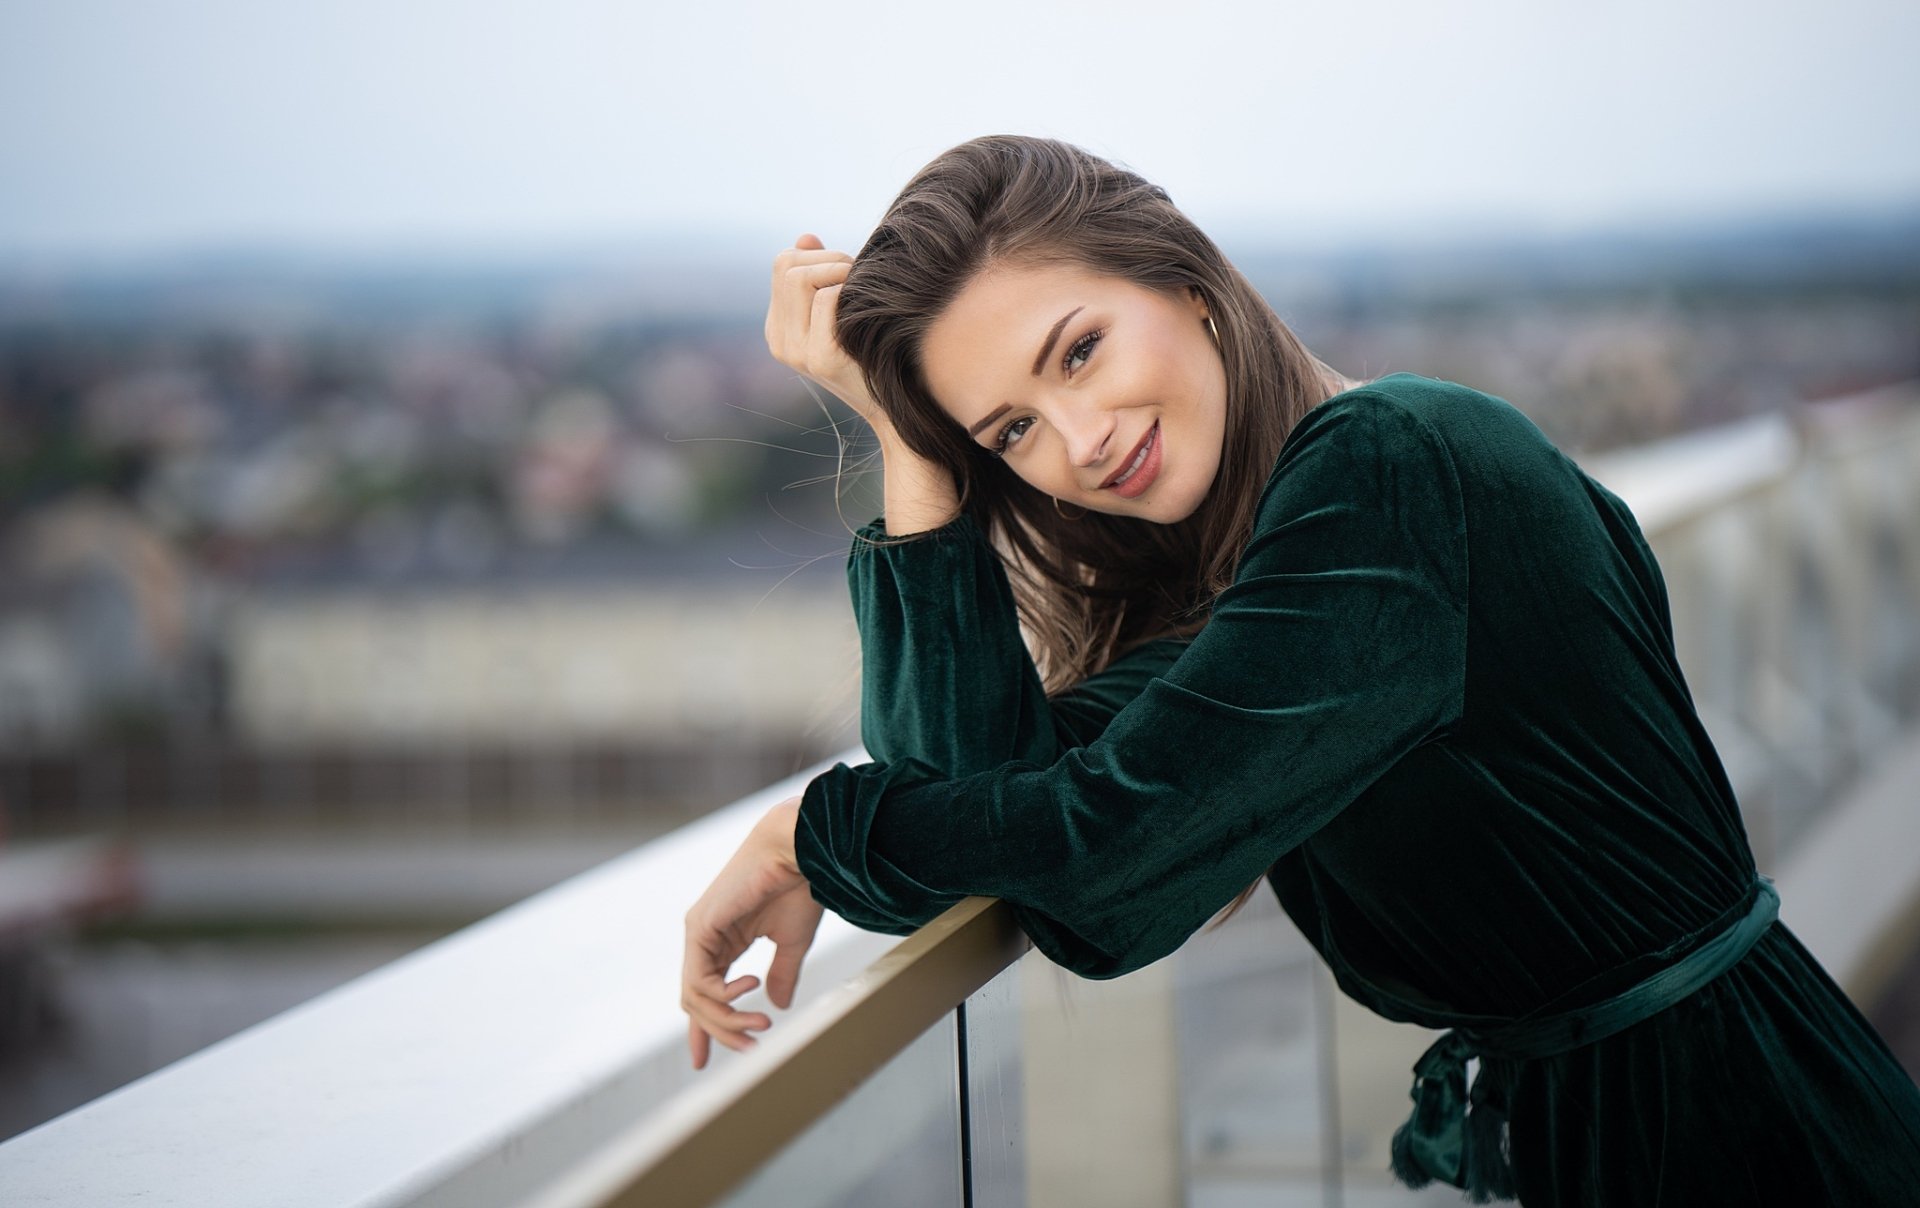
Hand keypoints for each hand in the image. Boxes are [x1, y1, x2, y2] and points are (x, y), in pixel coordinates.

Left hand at [682, 797, 822, 1068]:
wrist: (800, 849)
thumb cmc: (799, 885)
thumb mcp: (791, 942)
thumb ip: (781, 974)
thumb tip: (776, 1006)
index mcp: (722, 940)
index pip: (704, 992)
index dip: (704, 1030)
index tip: (702, 1063)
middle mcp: (704, 937)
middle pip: (697, 1002)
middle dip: (723, 1032)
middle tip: (753, 1046)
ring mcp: (698, 932)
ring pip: (696, 997)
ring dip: (729, 1020)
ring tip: (761, 1023)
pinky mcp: (699, 927)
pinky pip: (699, 980)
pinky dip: (724, 996)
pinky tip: (752, 988)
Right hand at [765, 234, 886, 430]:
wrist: (896, 408)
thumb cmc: (874, 350)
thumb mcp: (839, 314)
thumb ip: (819, 277)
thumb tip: (805, 238)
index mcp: (779, 329)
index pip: (782, 264)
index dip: (818, 254)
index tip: (848, 271)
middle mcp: (780, 342)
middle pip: (787, 266)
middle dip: (830, 258)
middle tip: (860, 276)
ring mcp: (798, 353)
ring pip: (801, 278)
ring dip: (839, 270)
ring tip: (862, 288)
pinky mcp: (822, 359)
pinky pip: (827, 299)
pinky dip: (849, 292)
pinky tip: (866, 307)